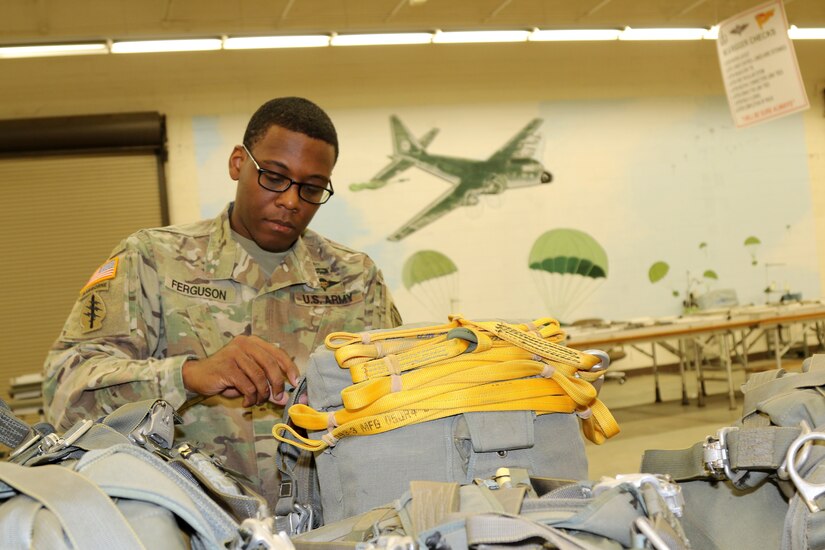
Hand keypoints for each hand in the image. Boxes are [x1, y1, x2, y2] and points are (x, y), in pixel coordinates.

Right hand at [182, 335, 298, 406]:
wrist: (197, 376)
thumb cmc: (227, 376)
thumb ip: (267, 384)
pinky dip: (250, 397)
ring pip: (259, 378)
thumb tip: (284, 399)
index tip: (295, 382)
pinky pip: (247, 386)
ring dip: (262, 394)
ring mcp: (235, 354)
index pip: (278, 353)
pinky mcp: (227, 367)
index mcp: (253, 342)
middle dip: (277, 385)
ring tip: (256, 401)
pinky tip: (246, 402)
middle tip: (277, 398)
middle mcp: (245, 344)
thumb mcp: (250, 378)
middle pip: (271, 365)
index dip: (289, 368)